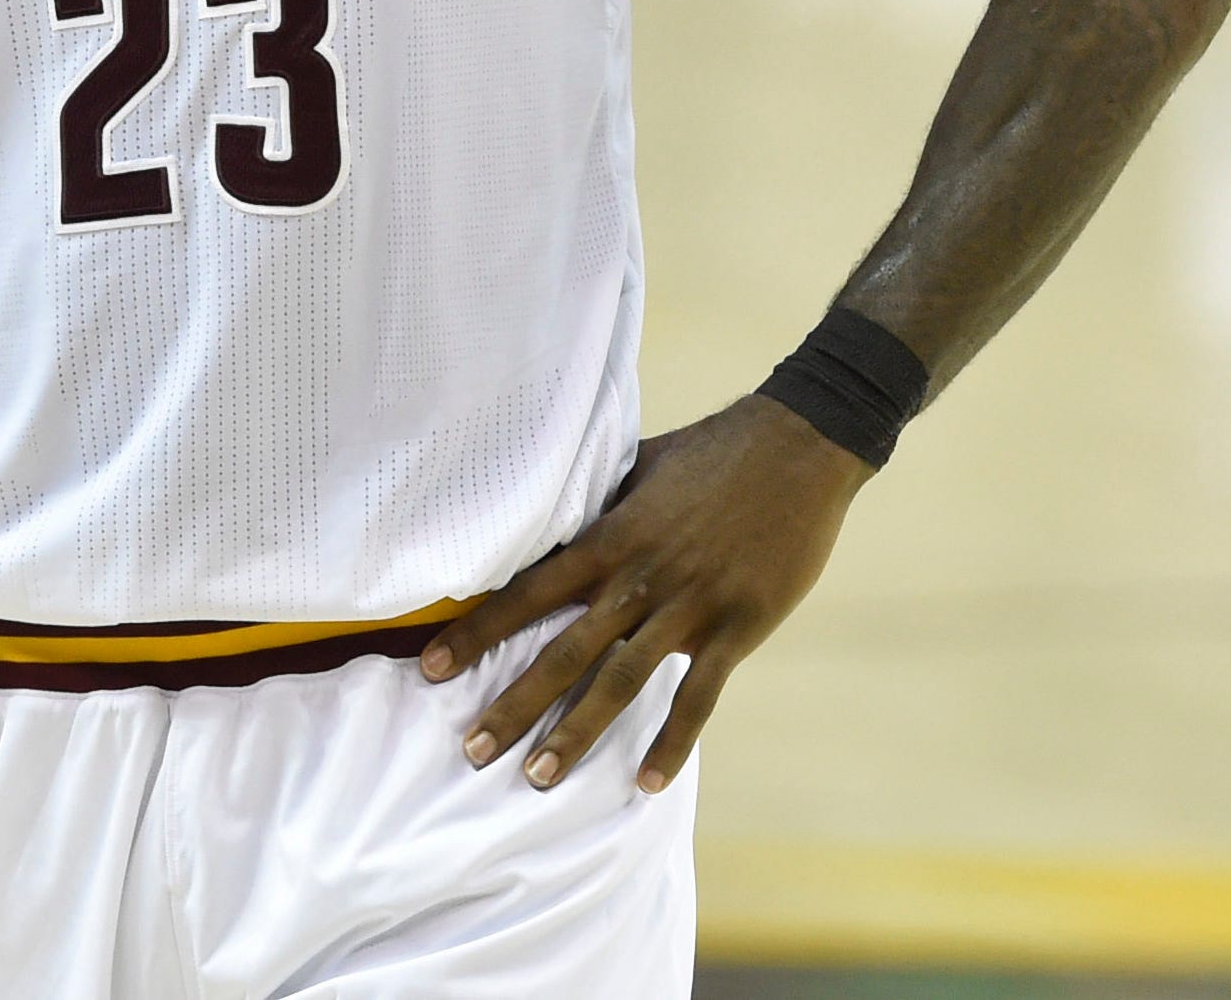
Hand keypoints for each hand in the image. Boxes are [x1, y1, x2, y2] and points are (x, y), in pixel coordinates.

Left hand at [417, 394, 871, 792]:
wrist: (799, 447)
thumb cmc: (716, 451)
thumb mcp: (642, 466)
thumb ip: (600, 501)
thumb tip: (551, 513)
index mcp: (612, 536)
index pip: (530, 592)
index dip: (478, 631)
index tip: (431, 669)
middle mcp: (640, 577)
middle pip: (566, 651)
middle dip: (515, 704)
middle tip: (473, 750)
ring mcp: (690, 605)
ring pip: (622, 682)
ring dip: (577, 734)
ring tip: (539, 779)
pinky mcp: (738, 625)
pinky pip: (699, 697)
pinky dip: (673, 743)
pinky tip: (647, 783)